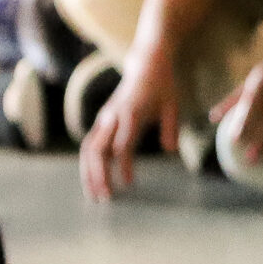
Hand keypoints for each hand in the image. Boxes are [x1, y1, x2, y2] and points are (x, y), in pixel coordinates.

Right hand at [80, 55, 177, 201]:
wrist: (145, 65)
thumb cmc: (163, 87)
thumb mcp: (173, 105)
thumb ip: (171, 128)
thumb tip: (171, 151)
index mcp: (131, 113)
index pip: (123, 144)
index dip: (123, 165)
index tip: (128, 184)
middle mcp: (113, 116)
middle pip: (99, 150)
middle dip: (99, 175)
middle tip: (106, 198)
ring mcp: (105, 118)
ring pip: (89, 149)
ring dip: (89, 173)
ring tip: (95, 195)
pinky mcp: (102, 121)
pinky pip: (90, 145)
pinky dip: (89, 164)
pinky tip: (93, 181)